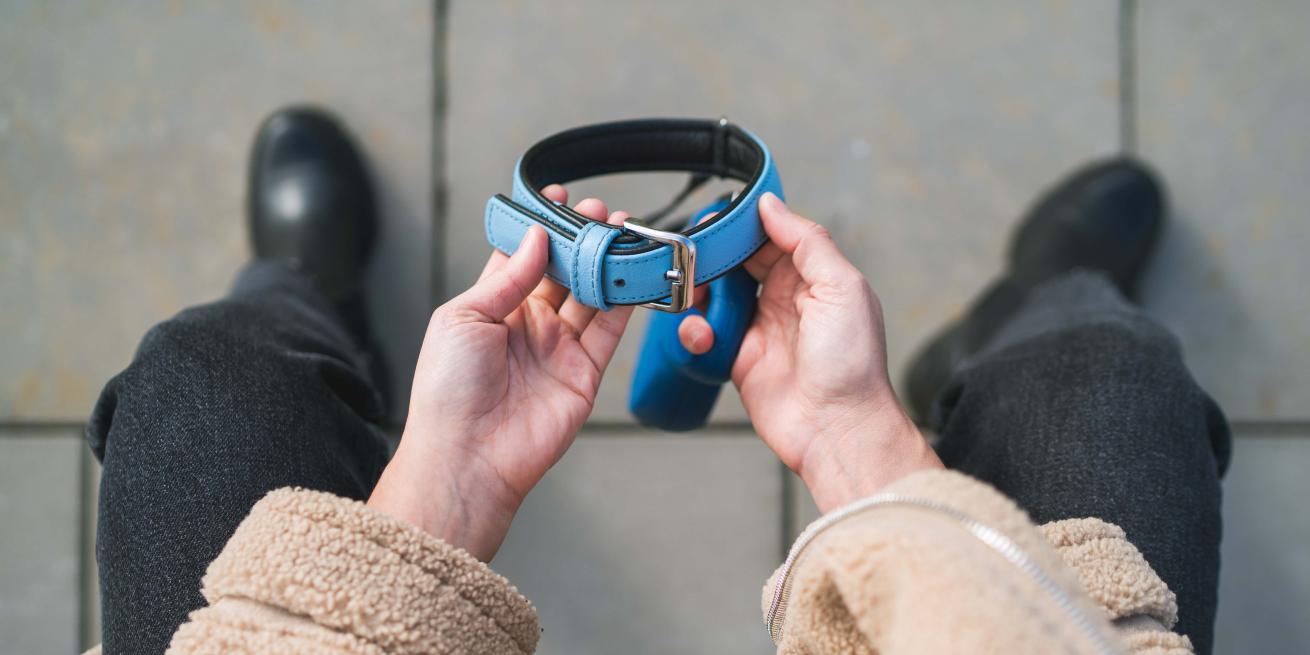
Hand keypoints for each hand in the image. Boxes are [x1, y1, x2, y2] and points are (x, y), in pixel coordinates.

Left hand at [369, 187, 632, 559]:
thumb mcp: (464, 317)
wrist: (467, 456)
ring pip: (590, 295)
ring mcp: (557, 349)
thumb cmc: (448, 392)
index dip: (541, 227)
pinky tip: (634, 272)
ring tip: (624, 230)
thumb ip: (507, 277)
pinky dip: (626, 301)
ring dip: (607, 263)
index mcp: (491, 308)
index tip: (557, 199)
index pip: (521, 257)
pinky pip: (610, 330)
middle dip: (582, 240)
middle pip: (562, 272)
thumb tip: (537, 238)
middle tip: (601, 211)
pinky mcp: (584, 373)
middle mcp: (527, 325)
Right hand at [679, 193, 940, 512]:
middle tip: (691, 254)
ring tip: (695, 297)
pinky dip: (696, 330)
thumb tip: (771, 206)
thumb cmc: (852, 365)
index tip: (715, 218)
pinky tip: (704, 336)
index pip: (771, 236)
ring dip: (699, 292)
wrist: (837, 429)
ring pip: (715, 295)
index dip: (742, 225)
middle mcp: (785, 299)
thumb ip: (806, 242)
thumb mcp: (841, 288)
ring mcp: (759, 328)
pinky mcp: (738, 358)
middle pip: (737, 262)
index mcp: (814, 276)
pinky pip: (706, 333)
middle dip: (713, 256)